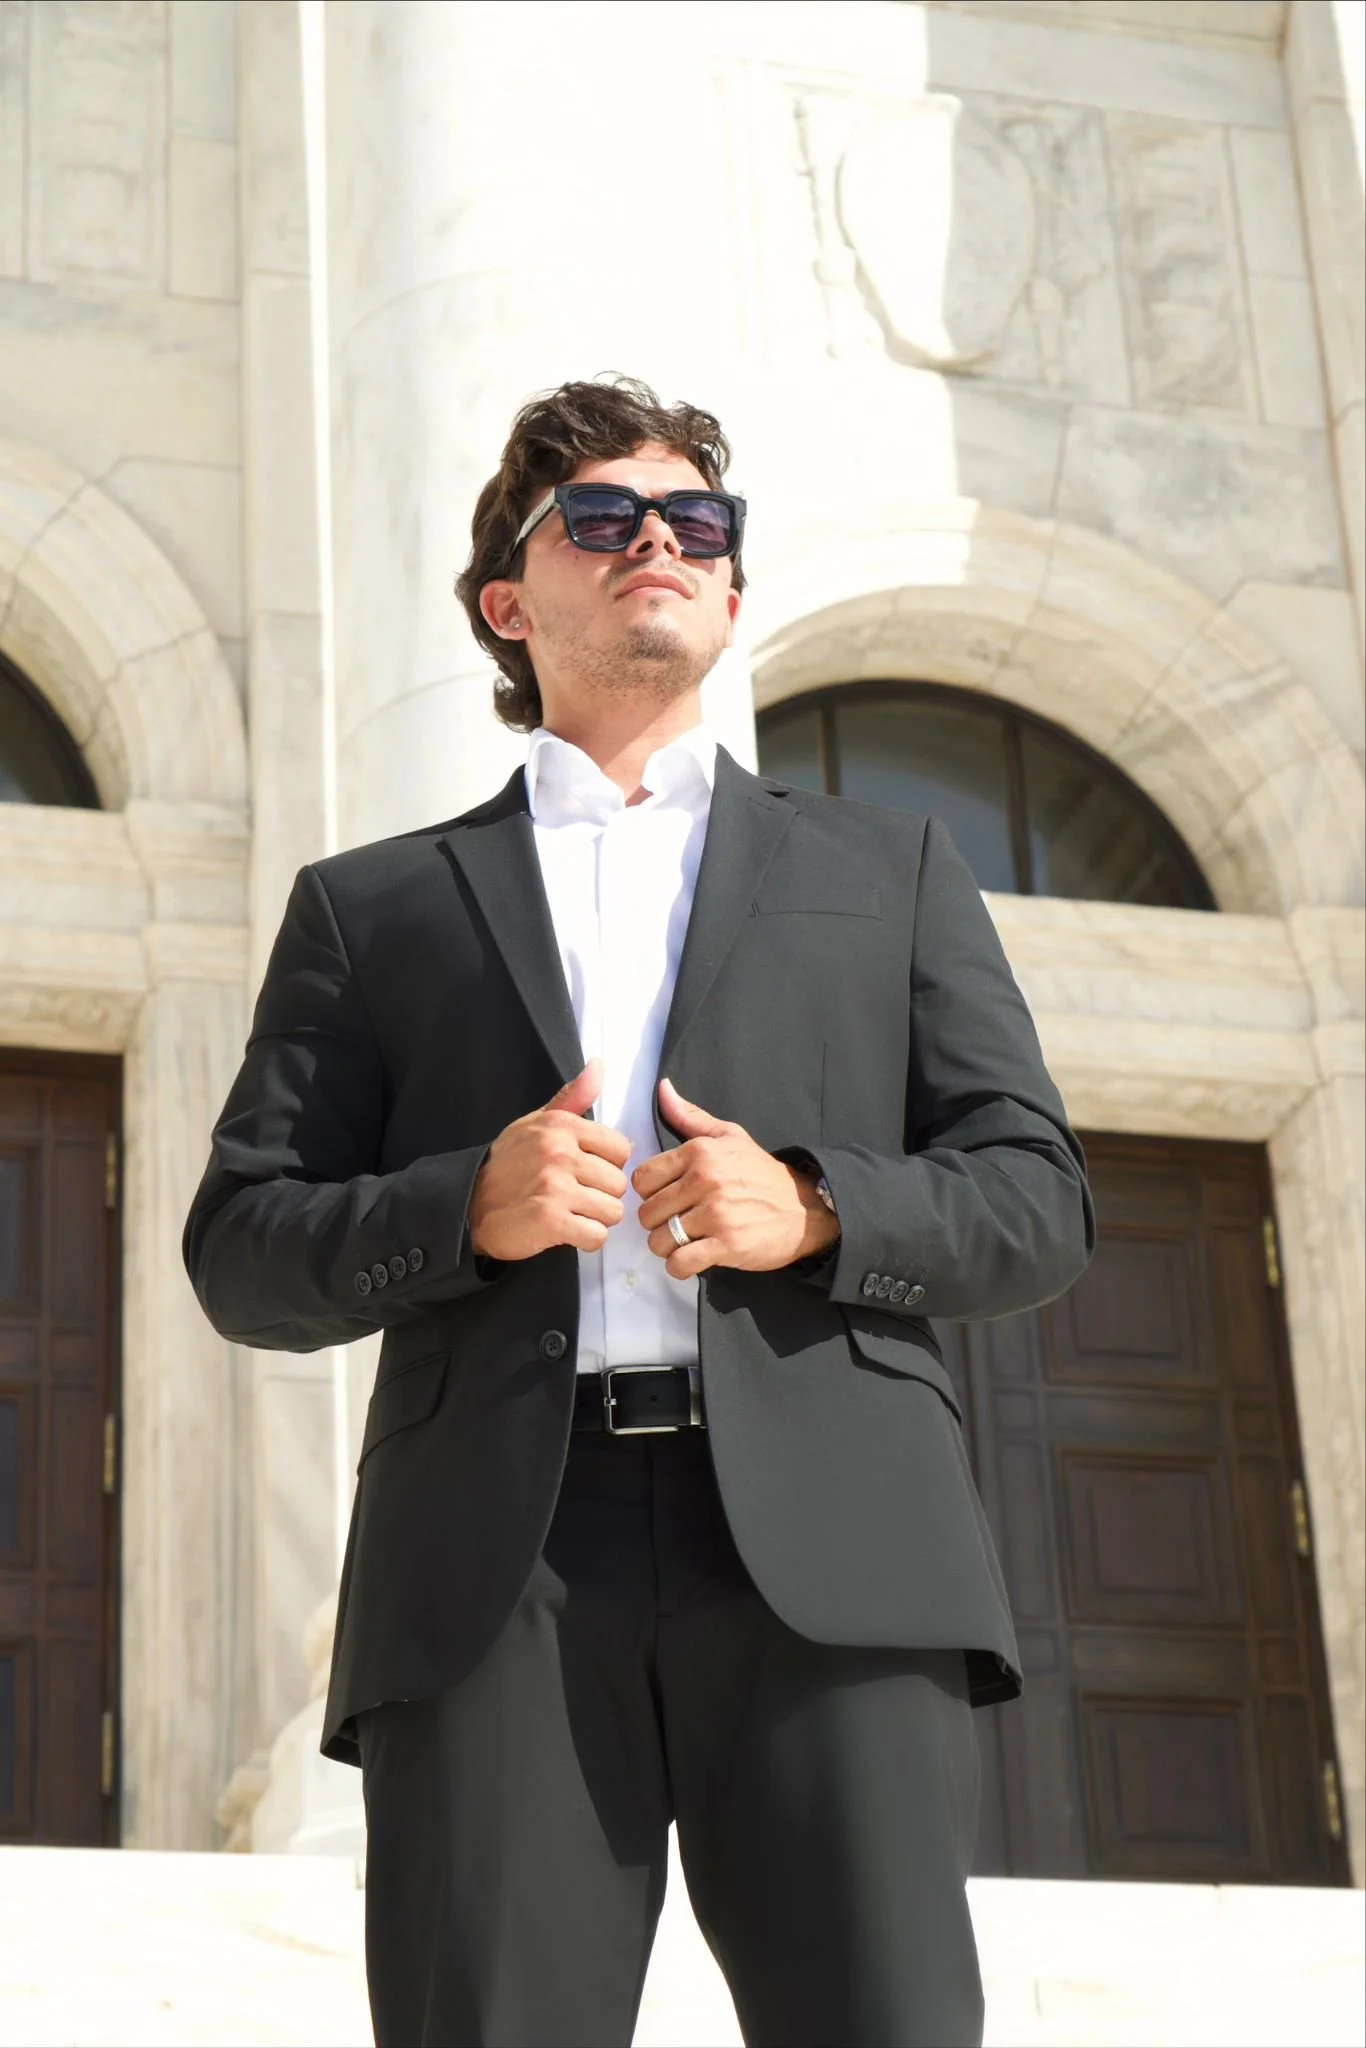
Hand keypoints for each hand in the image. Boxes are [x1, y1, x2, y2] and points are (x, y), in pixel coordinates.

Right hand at [468, 1059, 630, 1260]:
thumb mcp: (534, 1123)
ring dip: (595, 1219)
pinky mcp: (550, 1220)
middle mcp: (559, 1153)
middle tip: (573, 1197)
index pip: (621, 1149)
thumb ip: (571, 1098)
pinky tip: (566, 1231)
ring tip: (570, 1213)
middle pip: (618, 1183)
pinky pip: (596, 1236)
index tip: (585, 1172)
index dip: (607, 1165)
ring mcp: (555, 1187)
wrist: (467, 1205)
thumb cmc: (506, 1165)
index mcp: (561, 1126)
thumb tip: (597, 1066)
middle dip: (601, 1195)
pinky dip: (585, 1239)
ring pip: (612, 1211)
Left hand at [633, 1078, 839, 1278]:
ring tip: (684, 1241)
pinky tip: (691, 1259)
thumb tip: (663, 1088)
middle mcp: (705, 1180)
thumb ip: (691, 1116)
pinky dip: (680, 1267)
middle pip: (648, 1211)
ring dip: (667, 1246)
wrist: (805, 1208)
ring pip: (659, 1239)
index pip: (643, 1178)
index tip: (667, 1198)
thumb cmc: (761, 1173)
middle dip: (658, 1222)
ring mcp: (716, 1214)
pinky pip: (680, 1263)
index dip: (650, 1192)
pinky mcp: (727, 1245)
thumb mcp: (730, 1136)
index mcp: (700, 1152)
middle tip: (677, 1223)